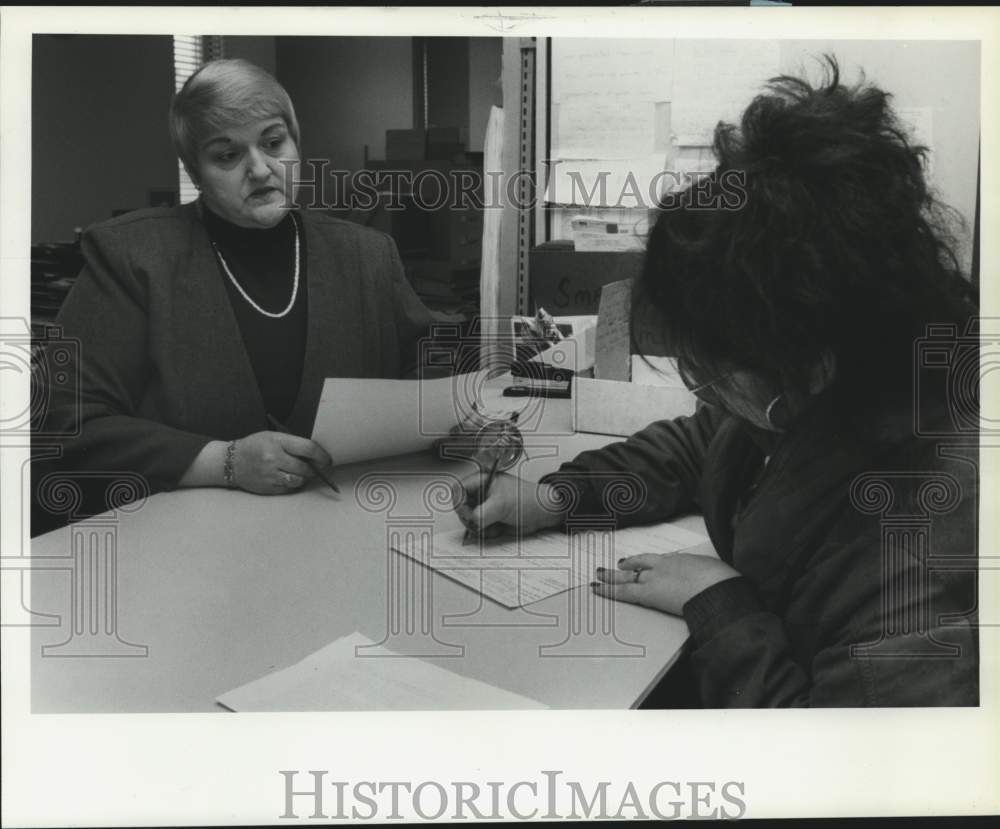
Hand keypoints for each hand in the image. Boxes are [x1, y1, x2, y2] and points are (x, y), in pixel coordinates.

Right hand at [232, 431, 332, 494]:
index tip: (327, 459)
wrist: (230, 462)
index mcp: (277, 442)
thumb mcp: (273, 437)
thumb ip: (293, 444)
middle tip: (316, 467)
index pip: (308, 448)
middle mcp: (273, 458)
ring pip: (299, 481)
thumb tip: (316, 455)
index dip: (322, 455)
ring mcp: (270, 475)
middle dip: (315, 469)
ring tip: (300, 472)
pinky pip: (289, 489)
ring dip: (304, 478)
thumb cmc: (255, 446)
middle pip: (306, 468)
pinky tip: (288, 478)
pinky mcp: (268, 488)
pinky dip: (293, 484)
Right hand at [451, 472, 566, 538]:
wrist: (543, 514)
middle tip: (481, 522)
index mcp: (483, 481)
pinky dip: (488, 533)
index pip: (458, 489)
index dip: (459, 502)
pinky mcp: (491, 520)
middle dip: (471, 518)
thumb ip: (482, 512)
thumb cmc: (529, 499)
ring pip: (470, 521)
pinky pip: (480, 530)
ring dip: (481, 528)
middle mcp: (482, 494)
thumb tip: (471, 520)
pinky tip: (499, 529)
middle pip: (461, 508)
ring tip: (495, 525)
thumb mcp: (502, 504)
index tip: (468, 512)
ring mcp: (486, 508)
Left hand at [591, 545, 739, 615]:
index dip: (644, 561)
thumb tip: (708, 581)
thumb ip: (702, 576)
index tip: (637, 562)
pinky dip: (609, 590)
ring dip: (611, 577)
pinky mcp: (649, 594)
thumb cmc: (721, 582)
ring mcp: (654, 578)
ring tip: (599, 575)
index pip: (656, 560)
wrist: (717, 587)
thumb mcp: (712, 573)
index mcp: (679, 560)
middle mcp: (663, 567)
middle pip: (639, 565)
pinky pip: (623, 592)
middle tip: (614, 565)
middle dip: (626, 566)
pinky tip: (597, 588)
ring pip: (627, 577)